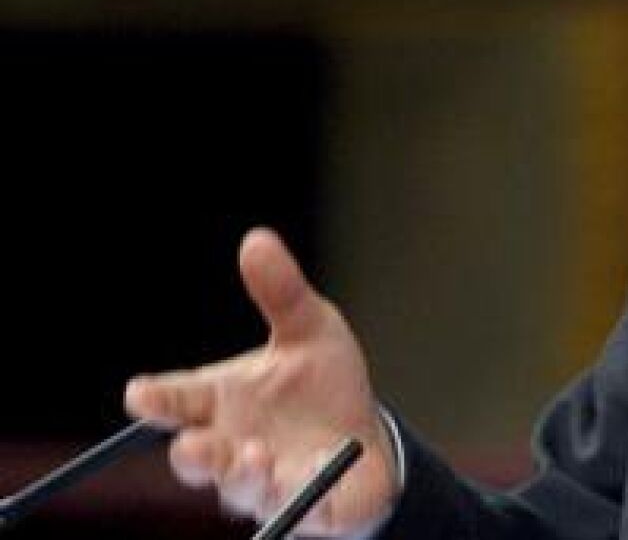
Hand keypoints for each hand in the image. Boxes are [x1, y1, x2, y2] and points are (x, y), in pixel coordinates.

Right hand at [125, 227, 399, 536]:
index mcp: (220, 401)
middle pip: (197, 454)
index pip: (177, 400)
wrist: (366, 441)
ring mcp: (261, 482)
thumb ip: (282, 291)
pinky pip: (292, 506)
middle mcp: (231, 445)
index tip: (140, 394)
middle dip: (194, 451)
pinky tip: (303, 476)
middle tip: (193, 443)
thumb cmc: (323, 386)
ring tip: (256, 453)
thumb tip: (256, 238)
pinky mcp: (302, 508)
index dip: (156, 398)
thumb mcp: (312, 329)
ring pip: (238, 487)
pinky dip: (295, 493)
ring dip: (242, 472)